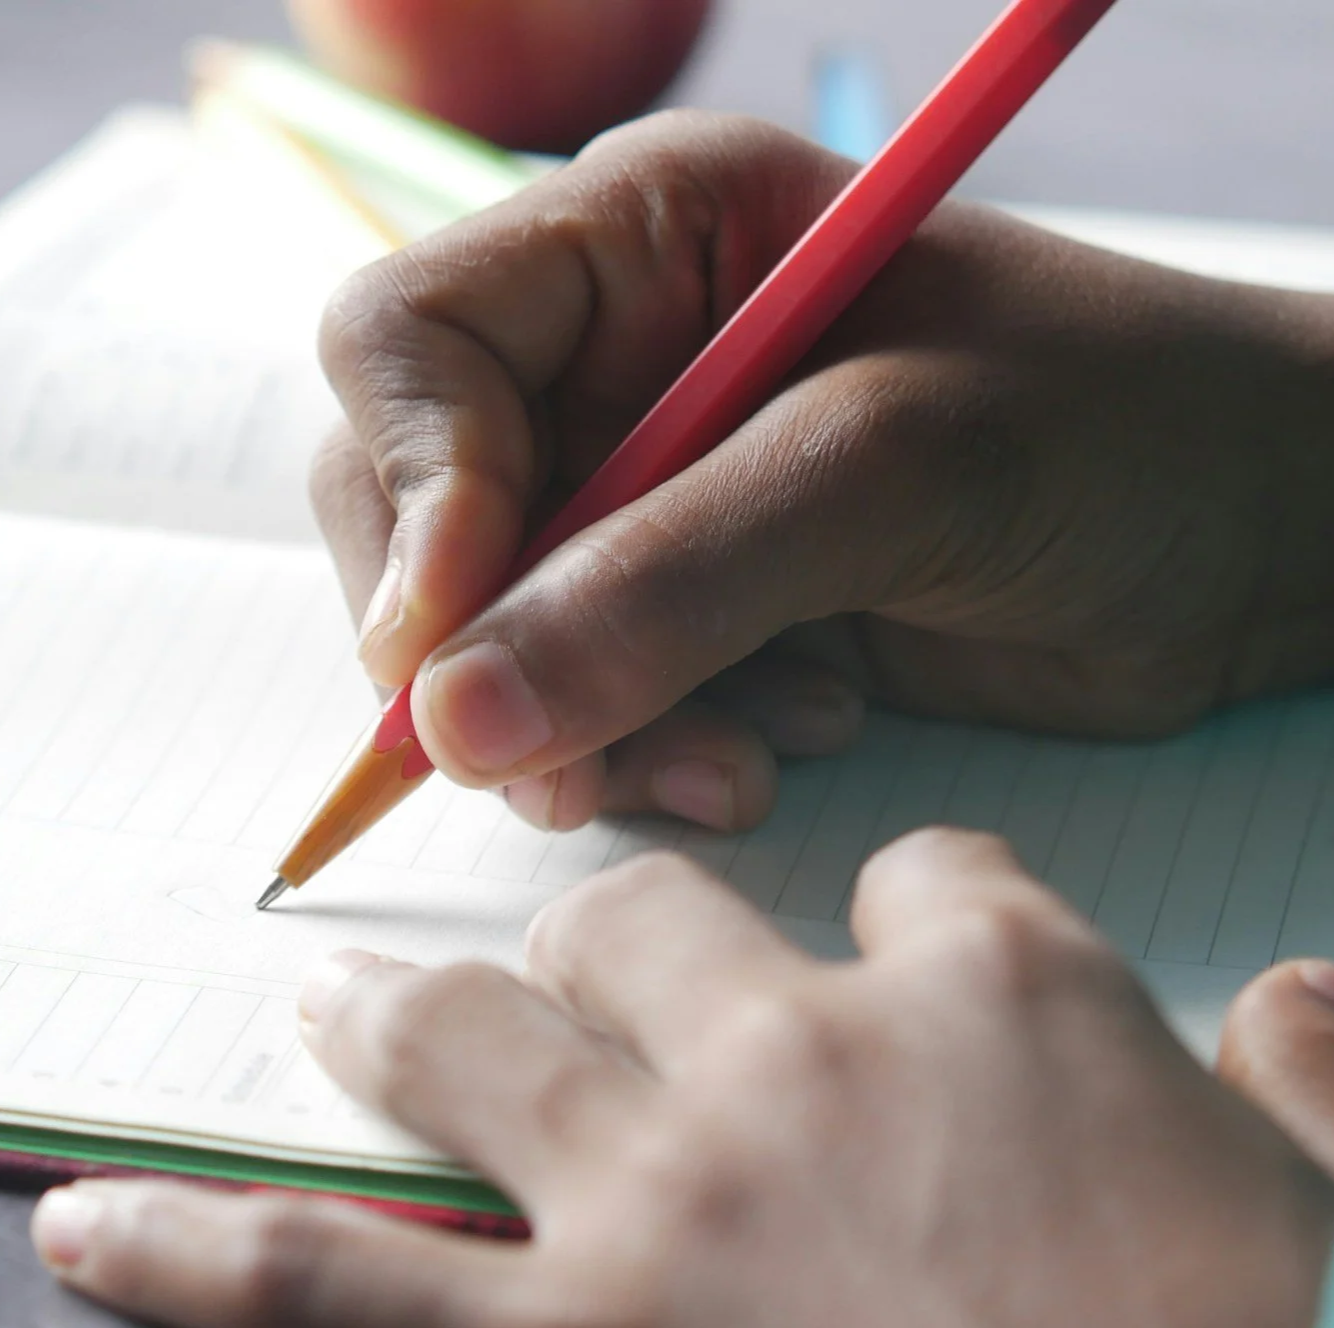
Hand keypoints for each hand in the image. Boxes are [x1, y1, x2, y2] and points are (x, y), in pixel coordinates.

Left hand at [31, 833, 1332, 1327]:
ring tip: (332, 1010)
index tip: (891, 973)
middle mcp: (812, 1052)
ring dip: (398, 1020)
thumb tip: (1300, 995)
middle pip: (647, 920)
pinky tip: (91, 1242)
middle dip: (616, 949)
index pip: (916, 876)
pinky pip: (337, 1286)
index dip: (903, 923)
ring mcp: (676, 1200)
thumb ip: (1309, 1071)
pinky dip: (201, 1259)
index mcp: (1006, 996)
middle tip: (587, 1001)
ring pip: (475, 1037)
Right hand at [312, 112, 1333, 833]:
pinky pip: (594, 705)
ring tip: (743, 757)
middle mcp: (623, 368)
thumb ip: (673, 580)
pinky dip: (658, 753)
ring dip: (589, 728)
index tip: (450, 650)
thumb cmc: (1122, 430)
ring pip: (500, 639)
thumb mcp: (895, 469)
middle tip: (580, 760)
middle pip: (420, 517)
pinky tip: (789, 741)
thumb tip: (456, 714)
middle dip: (489, 655)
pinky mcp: (702, 613)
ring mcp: (657, 502)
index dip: (405, 500)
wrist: (1249, 542)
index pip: (409, 349)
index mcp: (647, 241)